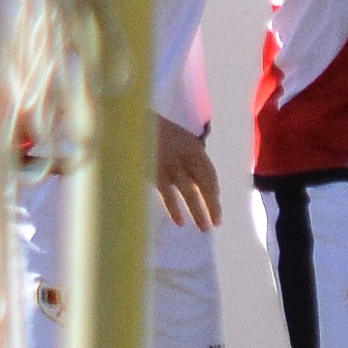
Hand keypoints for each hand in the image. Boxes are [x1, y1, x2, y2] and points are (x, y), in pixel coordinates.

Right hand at [154, 115, 222, 230]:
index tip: (215, 203)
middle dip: (213, 205)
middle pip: (206, 184)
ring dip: (199, 212)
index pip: (210, 173)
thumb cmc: (152, 131)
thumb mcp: (176, 138)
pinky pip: (169, 196)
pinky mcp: (157, 174)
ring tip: (204, 227)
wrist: (131, 120)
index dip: (214, 190)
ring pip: (191, 193)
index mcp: (194, 147)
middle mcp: (187, 157)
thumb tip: (195, 178)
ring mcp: (172, 166)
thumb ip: (186, 156)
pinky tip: (180, 221)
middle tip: (216, 222)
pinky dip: (175, 209)